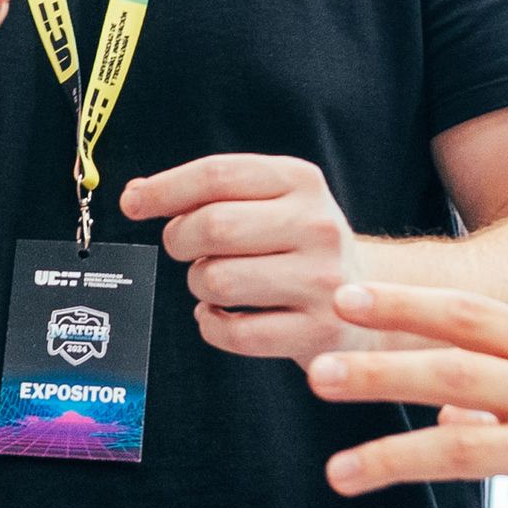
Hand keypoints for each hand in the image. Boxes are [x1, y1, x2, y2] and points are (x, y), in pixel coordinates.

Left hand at [120, 154, 368, 359]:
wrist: (373, 297)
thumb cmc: (301, 245)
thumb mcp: (273, 200)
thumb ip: (209, 193)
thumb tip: (136, 195)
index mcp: (301, 181)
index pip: (217, 175)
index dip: (164, 189)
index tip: (133, 203)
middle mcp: (317, 225)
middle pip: (213, 226)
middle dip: (180, 240)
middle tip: (185, 250)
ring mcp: (323, 281)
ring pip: (217, 280)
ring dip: (198, 284)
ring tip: (215, 284)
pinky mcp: (318, 330)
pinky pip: (235, 332)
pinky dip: (211, 324)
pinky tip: (221, 315)